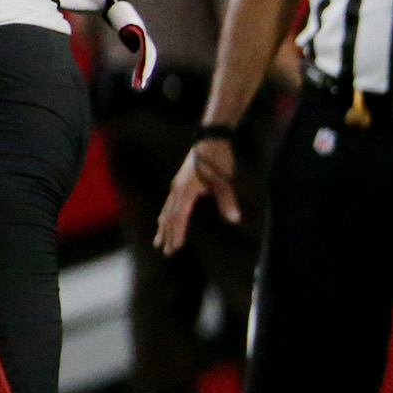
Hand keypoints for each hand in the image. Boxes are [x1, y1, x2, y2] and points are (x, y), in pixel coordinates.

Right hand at [155, 138, 237, 252]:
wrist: (211, 140)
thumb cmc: (219, 160)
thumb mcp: (225, 181)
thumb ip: (227, 201)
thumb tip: (234, 219)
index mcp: (186, 191)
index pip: (179, 217)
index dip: (177, 233)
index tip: (174, 248)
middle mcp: (177, 190)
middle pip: (169, 217)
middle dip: (167, 235)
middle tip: (166, 252)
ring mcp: (177, 186)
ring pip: (167, 211)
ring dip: (163, 227)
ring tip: (158, 242)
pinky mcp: (180, 183)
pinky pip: (169, 204)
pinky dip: (166, 216)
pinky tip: (163, 221)